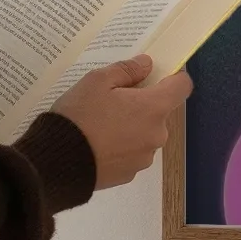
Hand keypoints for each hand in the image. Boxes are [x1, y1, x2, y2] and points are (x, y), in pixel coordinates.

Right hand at [54, 55, 192, 189]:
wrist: (58, 162)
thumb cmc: (80, 115)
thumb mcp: (97, 81)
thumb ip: (127, 70)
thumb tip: (147, 65)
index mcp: (154, 108)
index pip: (182, 87)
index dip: (173, 77)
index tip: (156, 75)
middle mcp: (157, 134)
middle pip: (160, 112)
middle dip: (142, 104)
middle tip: (113, 101)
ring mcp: (144, 158)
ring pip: (145, 134)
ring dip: (132, 127)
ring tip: (101, 126)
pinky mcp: (130, 174)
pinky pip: (132, 153)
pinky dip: (121, 147)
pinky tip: (98, 145)